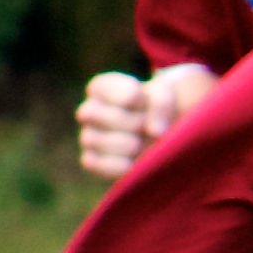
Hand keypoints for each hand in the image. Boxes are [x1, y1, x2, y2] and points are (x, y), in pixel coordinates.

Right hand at [76, 64, 207, 180]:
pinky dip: (122, 164)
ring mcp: (88, 136)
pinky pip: (98, 164)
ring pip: (104, 142)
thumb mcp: (164, 95)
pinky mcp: (91, 160)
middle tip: (147, 125)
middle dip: (138, 122)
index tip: (144, 100)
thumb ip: (162, 103)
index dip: (133, 96)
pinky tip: (135, 160)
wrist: (159, 133)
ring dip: (133, 145)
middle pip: (111, 117)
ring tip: (143, 142)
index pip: (107, 88)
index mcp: (100, 88)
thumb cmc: (156, 109)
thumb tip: (155, 132)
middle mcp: (89, 111)